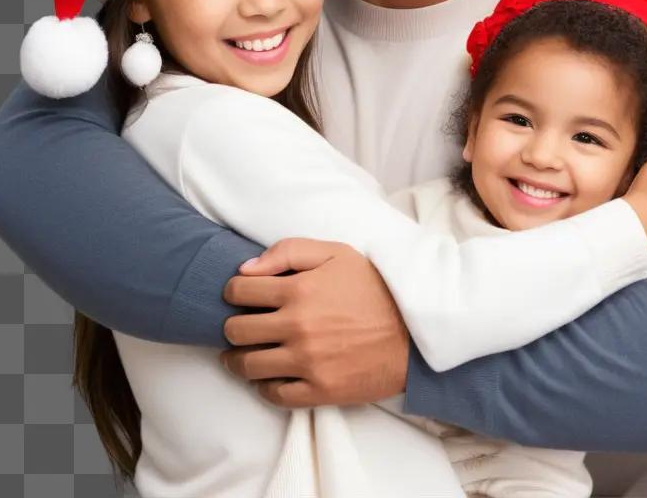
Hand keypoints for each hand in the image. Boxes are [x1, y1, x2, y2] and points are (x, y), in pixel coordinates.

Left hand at [220, 238, 408, 407]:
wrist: (413, 331)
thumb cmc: (374, 287)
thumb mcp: (336, 253)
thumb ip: (288, 251)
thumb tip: (246, 269)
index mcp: (298, 290)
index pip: (239, 291)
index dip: (234, 290)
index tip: (240, 294)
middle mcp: (297, 327)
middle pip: (236, 331)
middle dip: (233, 325)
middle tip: (242, 325)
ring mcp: (307, 362)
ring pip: (248, 366)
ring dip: (240, 359)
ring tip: (247, 353)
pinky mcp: (319, 391)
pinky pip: (273, 395)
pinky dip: (264, 386)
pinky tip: (270, 375)